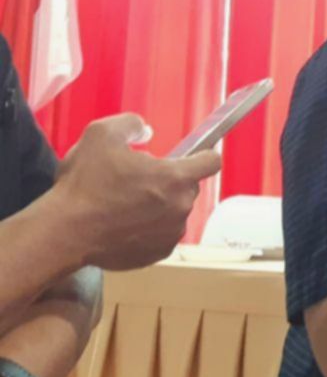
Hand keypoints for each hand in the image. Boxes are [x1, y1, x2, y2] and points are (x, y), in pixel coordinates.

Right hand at [47, 113, 221, 270]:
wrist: (65, 233)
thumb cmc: (84, 185)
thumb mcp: (101, 134)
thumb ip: (130, 123)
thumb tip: (145, 129)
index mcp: (175, 177)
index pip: (211, 162)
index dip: (204, 154)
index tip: (195, 155)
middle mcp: (181, 207)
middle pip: (188, 186)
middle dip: (169, 181)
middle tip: (138, 180)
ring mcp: (172, 232)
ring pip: (175, 211)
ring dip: (159, 206)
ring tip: (125, 204)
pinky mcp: (159, 252)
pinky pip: (162, 234)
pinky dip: (149, 228)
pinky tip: (123, 224)